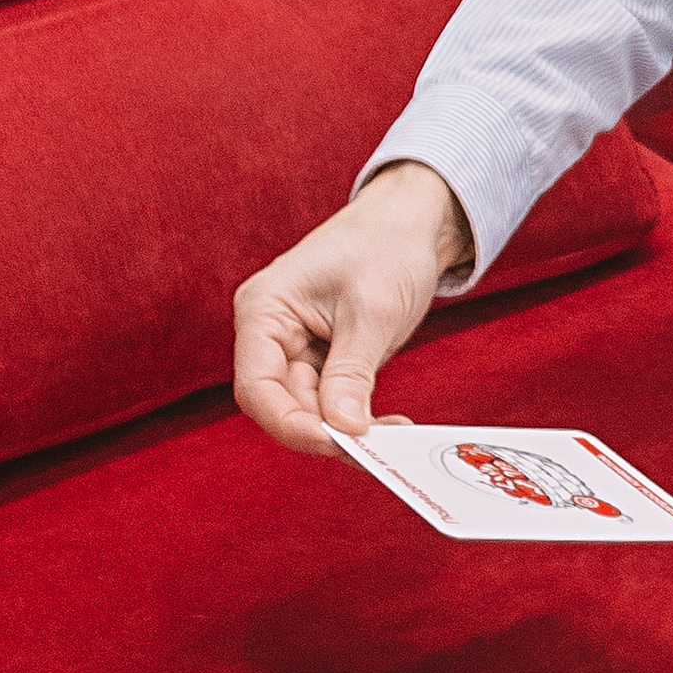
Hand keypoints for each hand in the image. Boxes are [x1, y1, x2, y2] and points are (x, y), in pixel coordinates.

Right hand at [232, 160, 472, 455]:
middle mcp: (271, 333)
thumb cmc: (388, 245)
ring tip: (394, 439)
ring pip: (310, 409)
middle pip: (283, 404)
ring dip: (347, 429)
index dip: (291, 423)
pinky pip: (333, 400)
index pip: (257, 387)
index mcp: (263, 311)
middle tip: (376, 452)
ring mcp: (297, 347)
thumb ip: (351, 372)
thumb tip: (343, 429)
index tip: (336, 442)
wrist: (415, 220)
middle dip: (327, 432)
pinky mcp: (326, 358)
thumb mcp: (372, 310)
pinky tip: (390, 427)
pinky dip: (358, 416)